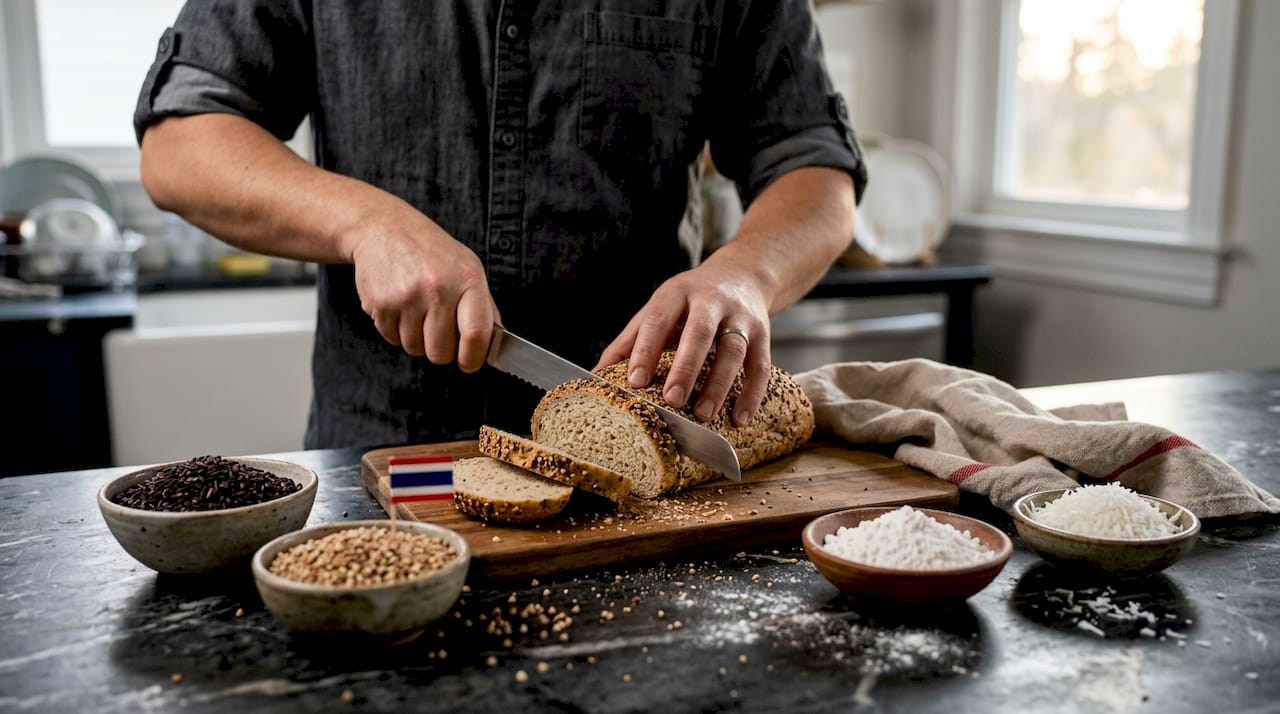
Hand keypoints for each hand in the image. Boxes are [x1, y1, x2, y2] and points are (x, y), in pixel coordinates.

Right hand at [347, 204, 498, 371]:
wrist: (383, 228)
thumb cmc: (430, 251)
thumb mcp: (466, 267)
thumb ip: (483, 305)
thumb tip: (494, 341)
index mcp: (467, 280)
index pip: (476, 333)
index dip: (473, 358)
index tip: (469, 363)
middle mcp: (438, 289)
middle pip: (441, 352)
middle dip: (440, 350)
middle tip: (437, 331)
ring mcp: (407, 297)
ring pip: (415, 348)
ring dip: (416, 339)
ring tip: (416, 310)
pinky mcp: (381, 304)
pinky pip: (392, 339)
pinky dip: (395, 330)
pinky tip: (398, 305)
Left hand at [597, 260, 771, 426]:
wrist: (743, 274)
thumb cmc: (690, 300)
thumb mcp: (659, 309)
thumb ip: (630, 340)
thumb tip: (595, 375)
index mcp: (677, 292)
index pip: (658, 320)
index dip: (645, 350)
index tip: (634, 381)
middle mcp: (712, 300)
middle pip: (700, 332)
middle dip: (686, 367)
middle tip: (672, 399)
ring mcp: (741, 316)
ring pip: (733, 350)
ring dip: (719, 384)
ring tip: (703, 414)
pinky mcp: (764, 333)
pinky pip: (760, 365)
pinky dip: (752, 394)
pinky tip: (739, 419)